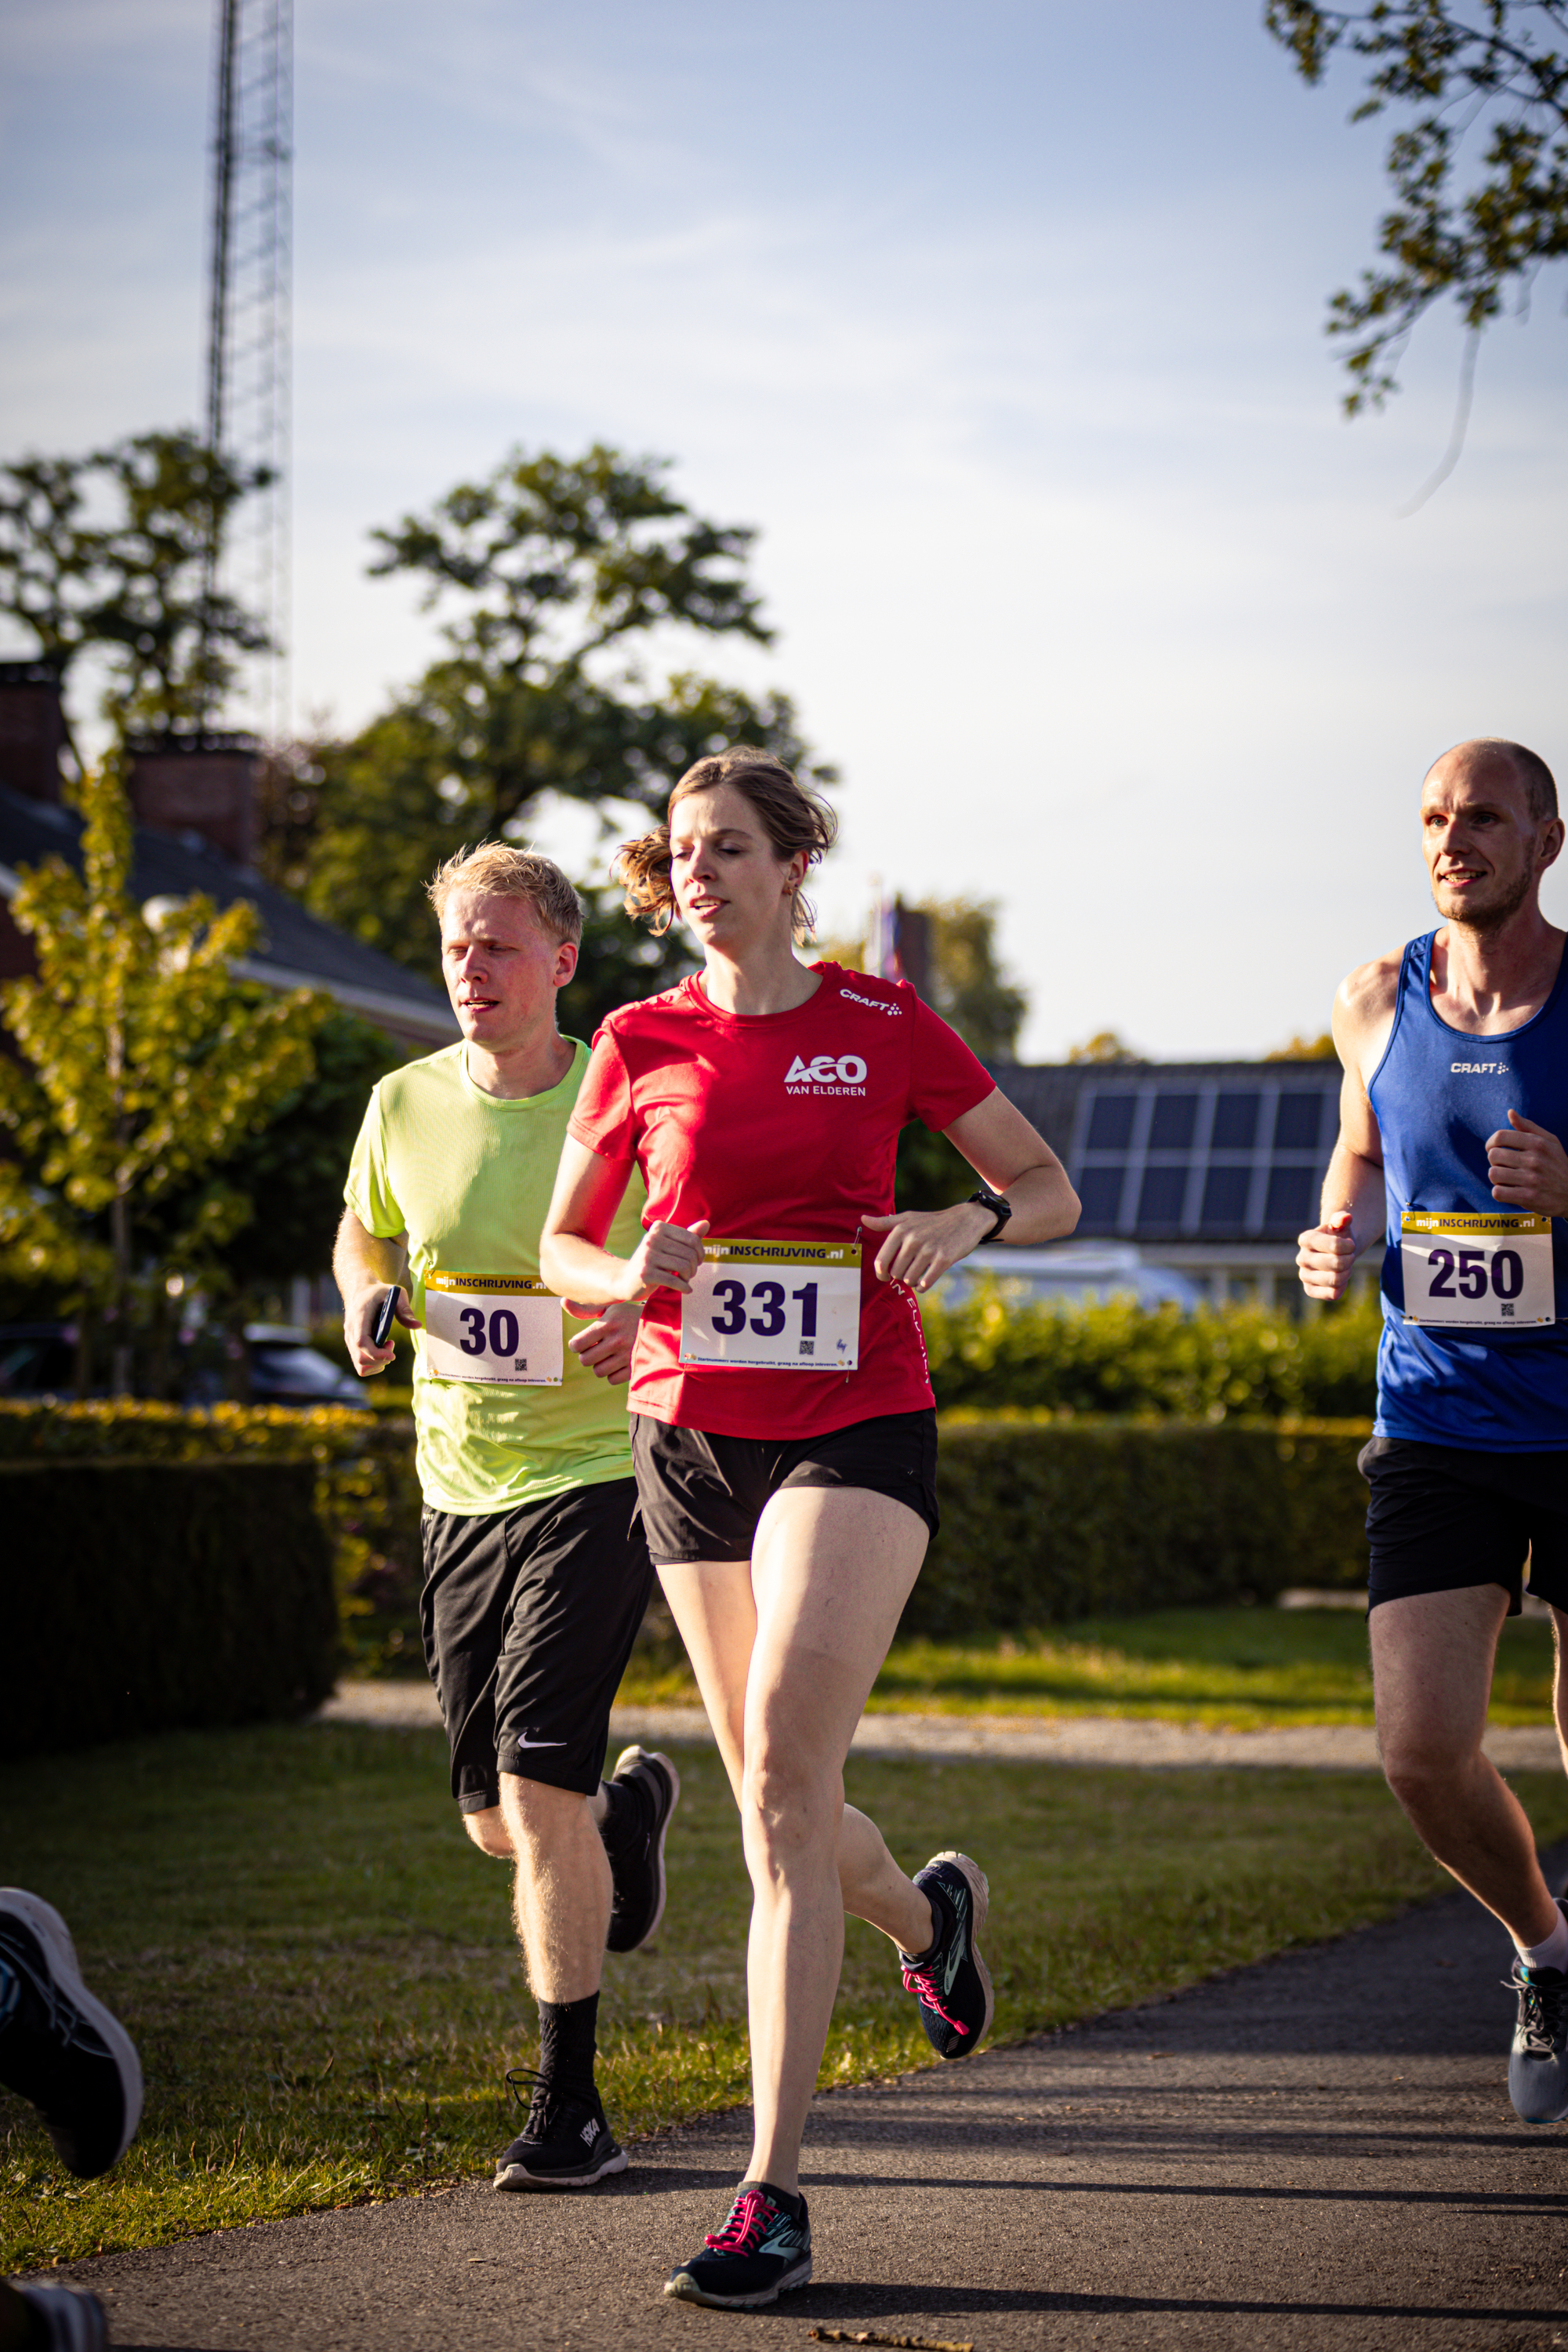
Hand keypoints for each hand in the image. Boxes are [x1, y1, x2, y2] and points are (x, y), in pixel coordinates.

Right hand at [344, 1282, 420, 1377]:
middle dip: (381, 1359)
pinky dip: (373, 1364)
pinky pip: (360, 1364)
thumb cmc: (380, 1292)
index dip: (376, 1353)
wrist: (361, 1290)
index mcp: (359, 1317)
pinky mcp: (352, 1345)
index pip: (361, 1342)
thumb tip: (418, 1325)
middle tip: (392, 1347)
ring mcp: (349, 1339)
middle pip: (360, 1358)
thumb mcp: (395, 1293)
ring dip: (378, 1363)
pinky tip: (381, 1350)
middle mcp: (350, 1330)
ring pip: (360, 1365)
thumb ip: (405, 1309)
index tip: (392, 1354)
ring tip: (387, 1348)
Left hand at [567, 1300, 641, 1385]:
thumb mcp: (611, 1308)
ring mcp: (627, 1356)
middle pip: (585, 1360)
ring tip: (608, 1356)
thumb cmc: (631, 1316)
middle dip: (587, 1355)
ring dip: (600, 1365)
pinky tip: (619, 1363)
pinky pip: (612, 1379)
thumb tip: (563, 1302)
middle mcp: (617, 1340)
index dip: (576, 1345)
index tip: (581, 1343)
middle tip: (596, 1349)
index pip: (577, 1344)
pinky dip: (613, 1374)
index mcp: (609, 1323)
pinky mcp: (636, 1368)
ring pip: (598, 1371)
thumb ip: (586, 1309)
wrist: (664, 1326)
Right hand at [623, 1219, 709, 1300]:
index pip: (692, 1239)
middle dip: (693, 1267)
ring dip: (688, 1277)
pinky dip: (684, 1287)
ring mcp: (647, 1256)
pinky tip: (686, 1290)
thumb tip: (706, 1223)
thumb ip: (687, 1236)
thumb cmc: (652, 1262)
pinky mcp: (645, 1273)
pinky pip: (674, 1280)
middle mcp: (652, 1238)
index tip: (697, 1262)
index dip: (700, 1252)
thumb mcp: (668, 1247)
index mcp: (659, 1228)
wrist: (625, 1279)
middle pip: (689, 1254)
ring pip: (683, 1266)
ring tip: (684, 1280)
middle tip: (688, 1274)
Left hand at [861, 1200, 993, 1290]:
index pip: (881, 1261)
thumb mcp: (908, 1218)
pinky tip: (924, 1282)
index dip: (881, 1273)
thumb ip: (885, 1222)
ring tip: (917, 1275)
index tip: (885, 1276)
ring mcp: (929, 1249)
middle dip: (900, 1276)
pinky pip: (925, 1283)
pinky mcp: (944, 1259)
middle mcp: (913, 1239)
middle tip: (908, 1271)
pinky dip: (923, 1286)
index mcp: (901, 1230)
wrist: (965, 1220)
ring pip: (910, 1279)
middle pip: (896, 1273)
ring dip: (912, 1282)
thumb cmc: (932, 1221)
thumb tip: (863, 1219)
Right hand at [1296, 1208, 1356, 1302]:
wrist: (1334, 1253)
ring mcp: (1304, 1276)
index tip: (1350, 1244)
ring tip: (1345, 1266)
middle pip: (1337, 1264)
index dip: (1349, 1246)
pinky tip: (1340, 1278)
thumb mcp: (1340, 1225)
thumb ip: (1342, 1219)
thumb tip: (1345, 1218)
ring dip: (1347, 1272)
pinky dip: (1342, 1286)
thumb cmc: (1338, 1236)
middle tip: (1349, 1256)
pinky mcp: (1310, 1290)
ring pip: (1335, 1280)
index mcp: (1306, 1239)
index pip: (1335, 1246)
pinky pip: (1333, 1294)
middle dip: (1349, 1260)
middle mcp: (1301, 1258)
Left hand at [1487, 1111, 1567, 1215]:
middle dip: (1495, 1161)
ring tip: (1507, 1178)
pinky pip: (1498, 1192)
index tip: (1493, 1149)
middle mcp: (1535, 1160)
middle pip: (1493, 1155)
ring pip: (1493, 1174)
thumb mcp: (1550, 1142)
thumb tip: (1510, 1112)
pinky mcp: (1528, 1198)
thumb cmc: (1558, 1165)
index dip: (1491, 1143)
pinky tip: (1509, 1191)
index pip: (1500, 1137)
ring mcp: (1532, 1179)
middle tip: (1504, 1166)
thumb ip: (1528, 1127)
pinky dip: (1499, 1192)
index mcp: (1538, 1143)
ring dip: (1496, 1177)